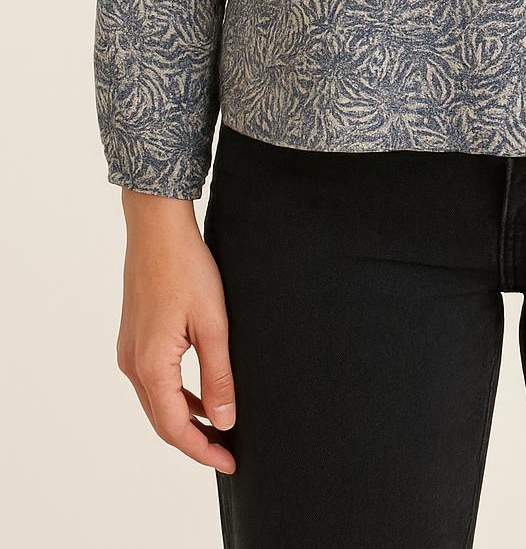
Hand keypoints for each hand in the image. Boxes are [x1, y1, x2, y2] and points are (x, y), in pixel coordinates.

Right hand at [115, 190, 236, 473]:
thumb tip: (224, 420)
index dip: (203, 450)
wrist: (158, 229)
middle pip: (162, 421)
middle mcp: (132, 364)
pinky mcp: (135, 338)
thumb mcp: (213, 324)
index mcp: (150, 366)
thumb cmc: (187, 269)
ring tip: (218, 430)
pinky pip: (155, 381)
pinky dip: (177, 396)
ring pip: (157, 402)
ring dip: (185, 419)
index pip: (175, 428)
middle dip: (194, 442)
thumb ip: (218, 375)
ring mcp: (130, 351)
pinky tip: (200, 396)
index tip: (231, 462)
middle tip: (228, 453)